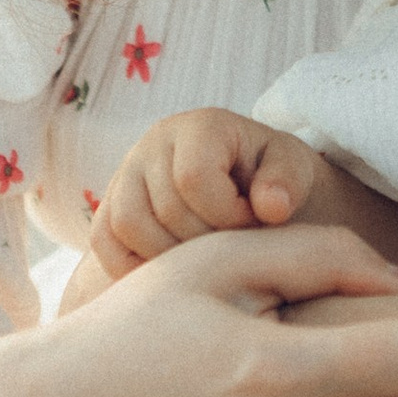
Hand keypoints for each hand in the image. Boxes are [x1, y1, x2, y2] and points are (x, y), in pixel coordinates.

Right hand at [86, 105, 339, 278]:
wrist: (250, 187)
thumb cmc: (271, 178)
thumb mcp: (293, 170)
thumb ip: (286, 182)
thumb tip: (271, 207)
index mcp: (200, 126)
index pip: (193, 178)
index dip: (227, 215)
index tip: (253, 222)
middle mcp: (154, 144)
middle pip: (162, 210)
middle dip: (205, 242)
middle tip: (233, 247)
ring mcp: (126, 175)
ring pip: (125, 227)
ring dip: (169, 257)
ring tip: (206, 259)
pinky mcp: (110, 207)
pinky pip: (104, 242)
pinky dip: (135, 266)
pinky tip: (173, 271)